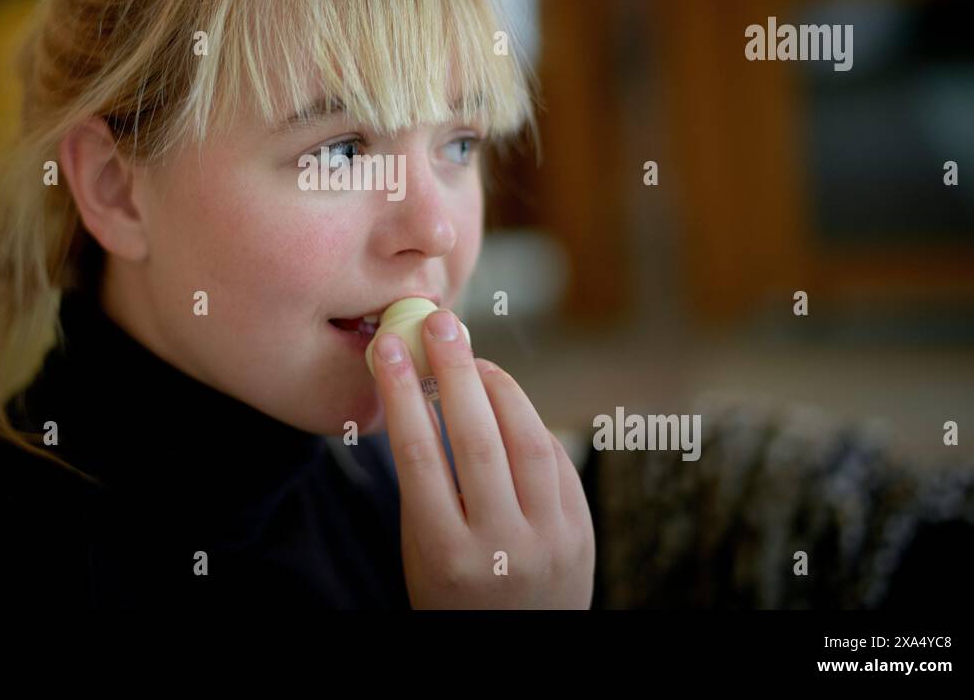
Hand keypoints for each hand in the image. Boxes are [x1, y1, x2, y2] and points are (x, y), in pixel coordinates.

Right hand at [370, 309, 594, 608]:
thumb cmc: (452, 592)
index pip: (420, 457)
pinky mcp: (581, 530)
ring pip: (526, 440)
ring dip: (498, 387)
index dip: (403, 394)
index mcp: (445, 555)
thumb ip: (426, 484)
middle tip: (440, 323)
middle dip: (455, 371)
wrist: (517, 650)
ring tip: (474, 358)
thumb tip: (428, 391)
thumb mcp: (422, 551)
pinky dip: (527, 420)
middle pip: (477, 440)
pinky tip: (505, 402)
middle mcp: (500, 548)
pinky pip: (554, 458)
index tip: (391, 348)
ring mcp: (548, 539)